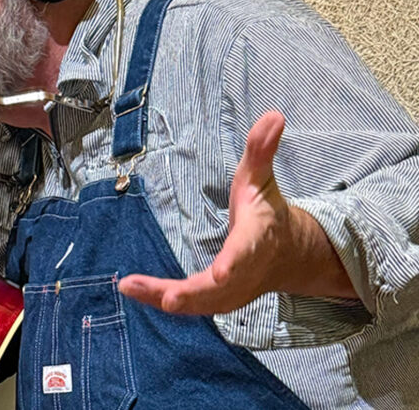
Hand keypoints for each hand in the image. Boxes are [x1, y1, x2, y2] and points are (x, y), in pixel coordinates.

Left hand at [119, 111, 354, 314]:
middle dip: (193, 293)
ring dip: (166, 298)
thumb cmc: (266, 211)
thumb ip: (262, 150)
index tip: (221, 273)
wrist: (286, 254)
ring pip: (200, 301)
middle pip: (219, 287)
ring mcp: (232, 290)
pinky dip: (161, 299)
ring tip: (132, 287)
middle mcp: (245, 270)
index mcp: (257, 237)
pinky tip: (133, 291)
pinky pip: (190, 304)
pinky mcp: (217, 299)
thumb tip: (274, 115)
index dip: (235, 262)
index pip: (247, 250)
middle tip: (166, 298)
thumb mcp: (261, 178)